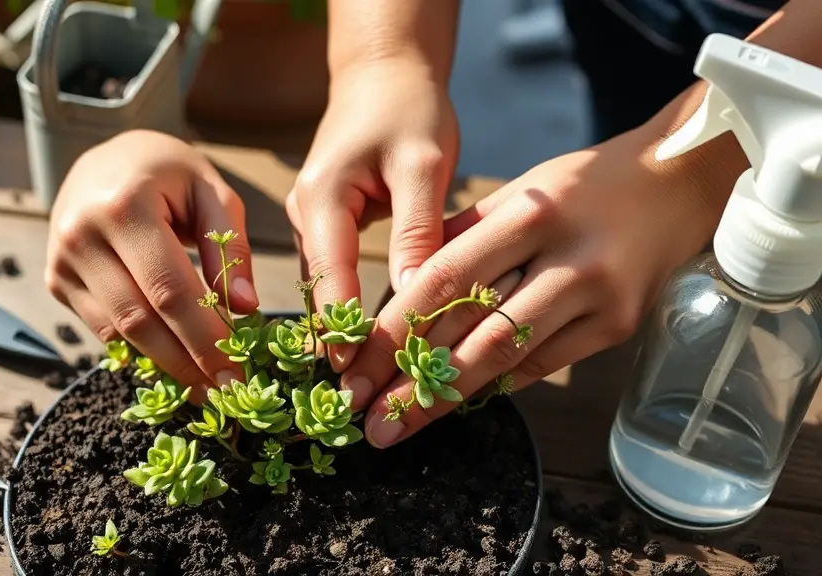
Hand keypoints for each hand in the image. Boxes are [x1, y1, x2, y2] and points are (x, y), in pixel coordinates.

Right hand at [45, 130, 256, 397]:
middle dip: (186, 362)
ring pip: (118, 332)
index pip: (169, 289)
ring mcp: (62, 261)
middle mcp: (82, 235)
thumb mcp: (210, 190)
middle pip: (140, 320)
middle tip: (224, 392)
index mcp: (124, 206)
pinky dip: (139, 349)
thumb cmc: (167, 172)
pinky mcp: (56, 280)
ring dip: (164, 365)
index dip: (204, 338)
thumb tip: (245, 309)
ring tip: (204, 385)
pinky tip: (172, 362)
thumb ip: (230, 246)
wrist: (105, 156)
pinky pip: (101, 328)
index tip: (237, 372)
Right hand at [286, 59, 458, 369]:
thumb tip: (414, 297)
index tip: (356, 378)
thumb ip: (417, 229)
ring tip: (368, 381)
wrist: (384, 73)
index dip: (342, 330)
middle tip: (361, 397)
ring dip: (344, 329)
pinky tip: (370, 338)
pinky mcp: (324, 224)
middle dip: (340, 341)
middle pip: (319, 290)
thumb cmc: (407, 108)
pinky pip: (333, 273)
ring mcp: (310, 220)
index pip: (329, 277)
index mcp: (321, 198)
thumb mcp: (423, 163)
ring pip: (325, 286)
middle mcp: (305, 214)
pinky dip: (350, 304)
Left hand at [342, 129, 732, 447]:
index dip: (393, 330)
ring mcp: (596, 297)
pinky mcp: (617, 327)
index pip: (444, 279)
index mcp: (528, 214)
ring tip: (399, 427)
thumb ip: (460, 238)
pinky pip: (543, 364)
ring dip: (446, 398)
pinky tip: (455, 405)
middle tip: (366, 418)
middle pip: (472, 330)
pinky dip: (496, 385)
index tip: (355, 368)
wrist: (676, 183)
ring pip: (507, 357)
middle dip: (411, 380)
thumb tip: (399, 291)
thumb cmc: (582, 186)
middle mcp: (564, 257)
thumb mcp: (517, 192)